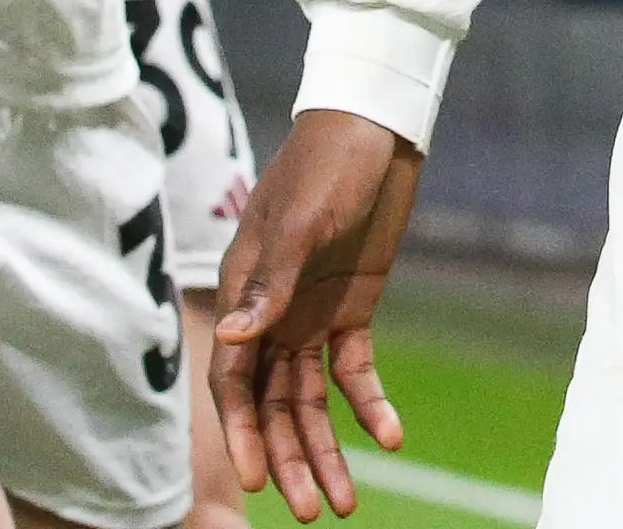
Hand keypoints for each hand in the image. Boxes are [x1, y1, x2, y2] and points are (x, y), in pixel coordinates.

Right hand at [212, 109, 422, 520]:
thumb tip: (230, 343)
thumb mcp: (298, 225)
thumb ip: (268, 288)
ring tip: (344, 502)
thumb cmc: (325, 167)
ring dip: (325, 449)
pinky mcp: (351, 311)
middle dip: (288, 459)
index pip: (235, 382)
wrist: (375, 131)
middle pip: (272, 405)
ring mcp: (310, 316)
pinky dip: (370, 405)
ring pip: (310, 401)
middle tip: (310, 511)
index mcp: (244, 295)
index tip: (258, 481)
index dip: (244, 433)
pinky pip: (354, 371)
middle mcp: (271, 316)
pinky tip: (392, 437)